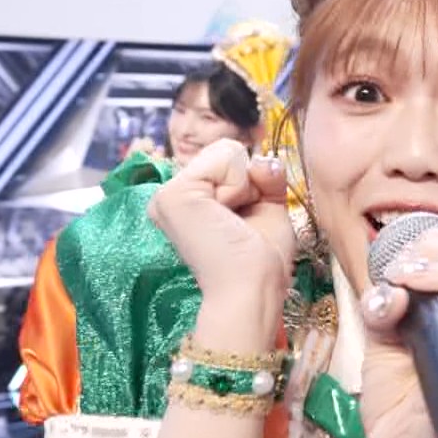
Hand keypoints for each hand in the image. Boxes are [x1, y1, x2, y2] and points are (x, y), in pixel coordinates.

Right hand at [147, 140, 295, 348]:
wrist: (252, 284)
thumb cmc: (263, 258)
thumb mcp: (269, 207)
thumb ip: (266, 177)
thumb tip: (262, 159)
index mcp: (193, 202)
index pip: (230, 162)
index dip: (253, 184)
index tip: (248, 219)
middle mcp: (174, 197)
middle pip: (229, 154)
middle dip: (250, 183)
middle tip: (241, 222)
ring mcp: (167, 195)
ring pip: (227, 153)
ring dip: (245, 186)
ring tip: (232, 221)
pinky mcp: (171, 194)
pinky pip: (224, 158)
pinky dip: (239, 184)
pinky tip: (226, 215)